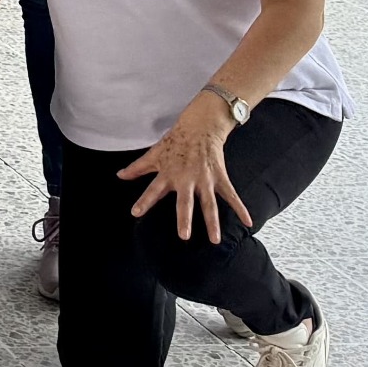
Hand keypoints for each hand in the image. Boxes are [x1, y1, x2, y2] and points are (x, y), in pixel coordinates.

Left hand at [121, 97, 250, 242]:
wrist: (200, 127)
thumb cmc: (175, 142)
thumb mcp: (154, 154)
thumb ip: (137, 168)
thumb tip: (120, 175)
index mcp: (168, 174)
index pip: (153, 189)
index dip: (144, 200)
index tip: (135, 213)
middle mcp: (186, 179)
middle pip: (185, 202)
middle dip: (185, 218)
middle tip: (184, 235)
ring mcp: (205, 179)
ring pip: (209, 203)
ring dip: (212, 221)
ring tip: (215, 239)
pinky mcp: (220, 177)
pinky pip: (231, 195)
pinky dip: (241, 208)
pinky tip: (248, 222)